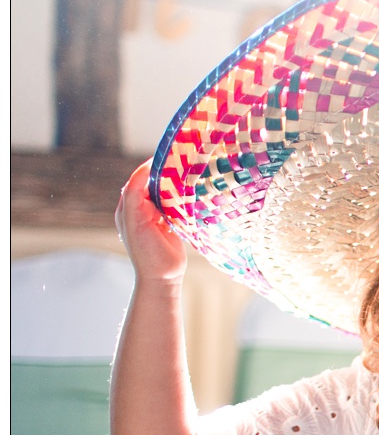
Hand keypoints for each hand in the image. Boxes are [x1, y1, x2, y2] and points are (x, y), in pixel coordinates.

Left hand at [116, 160, 185, 282]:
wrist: (162, 277)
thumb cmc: (145, 251)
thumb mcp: (134, 221)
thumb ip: (134, 196)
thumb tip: (144, 171)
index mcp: (128, 207)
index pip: (138, 180)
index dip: (149, 167)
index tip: (166, 156)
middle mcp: (141, 209)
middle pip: (153, 184)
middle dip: (165, 173)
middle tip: (182, 161)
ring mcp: (157, 217)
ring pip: (166, 193)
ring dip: (175, 184)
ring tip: (189, 172)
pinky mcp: (172, 224)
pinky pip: (177, 205)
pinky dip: (183, 197)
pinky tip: (193, 191)